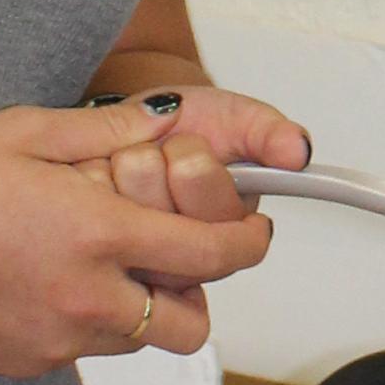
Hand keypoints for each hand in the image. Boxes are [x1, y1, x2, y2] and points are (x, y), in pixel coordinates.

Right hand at [0, 100, 279, 375]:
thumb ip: (107, 130)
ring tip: (104, 262)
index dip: (247, 242)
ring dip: (143, 306)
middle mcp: (90, 295)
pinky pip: (88, 350)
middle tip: (177, 253)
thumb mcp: (25, 130)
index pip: (213, 254)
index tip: (250, 229)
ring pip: (141, 339)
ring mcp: (62, 338)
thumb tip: (166, 122)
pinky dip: (90, 322)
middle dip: (198, 290)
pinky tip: (52, 281)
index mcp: (99, 232)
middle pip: (193, 321)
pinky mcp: (32, 362)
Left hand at [87, 82, 310, 244]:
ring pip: (125, 205)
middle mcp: (183, 263)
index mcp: (227, 239)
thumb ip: (267, 133)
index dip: (199, 174)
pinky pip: (87, 200)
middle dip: (163, 162)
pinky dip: (90, 169)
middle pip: (166, 213)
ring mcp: (135, 261)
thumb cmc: (182, 128)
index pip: (216, 217)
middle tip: (166, 154)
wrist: (131, 125)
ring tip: (133, 162)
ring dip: (124, 165)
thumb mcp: (233, 120)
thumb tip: (297, 151)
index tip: (191, 153)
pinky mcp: (91, 248)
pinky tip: (100, 172)